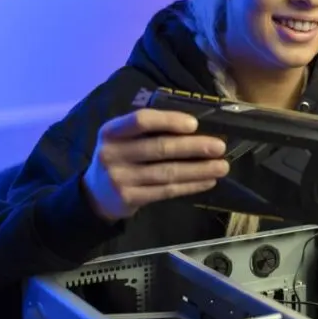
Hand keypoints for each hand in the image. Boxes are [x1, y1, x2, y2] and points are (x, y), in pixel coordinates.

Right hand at [82, 108, 228, 221]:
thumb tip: (196, 127)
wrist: (96, 194)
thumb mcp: (123, 139)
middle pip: (160, 148)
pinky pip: (166, 190)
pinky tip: (207, 181)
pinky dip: (190, 185)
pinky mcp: (130, 198)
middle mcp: (112, 153)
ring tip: (221, 166)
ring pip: (167, 172)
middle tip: (219, 147)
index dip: (168, 121)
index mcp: (112, 131)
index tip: (194, 124)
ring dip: (198, 169)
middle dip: (194, 147)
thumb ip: (149, 131)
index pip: (140, 120)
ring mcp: (120, 178)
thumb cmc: (121, 157)